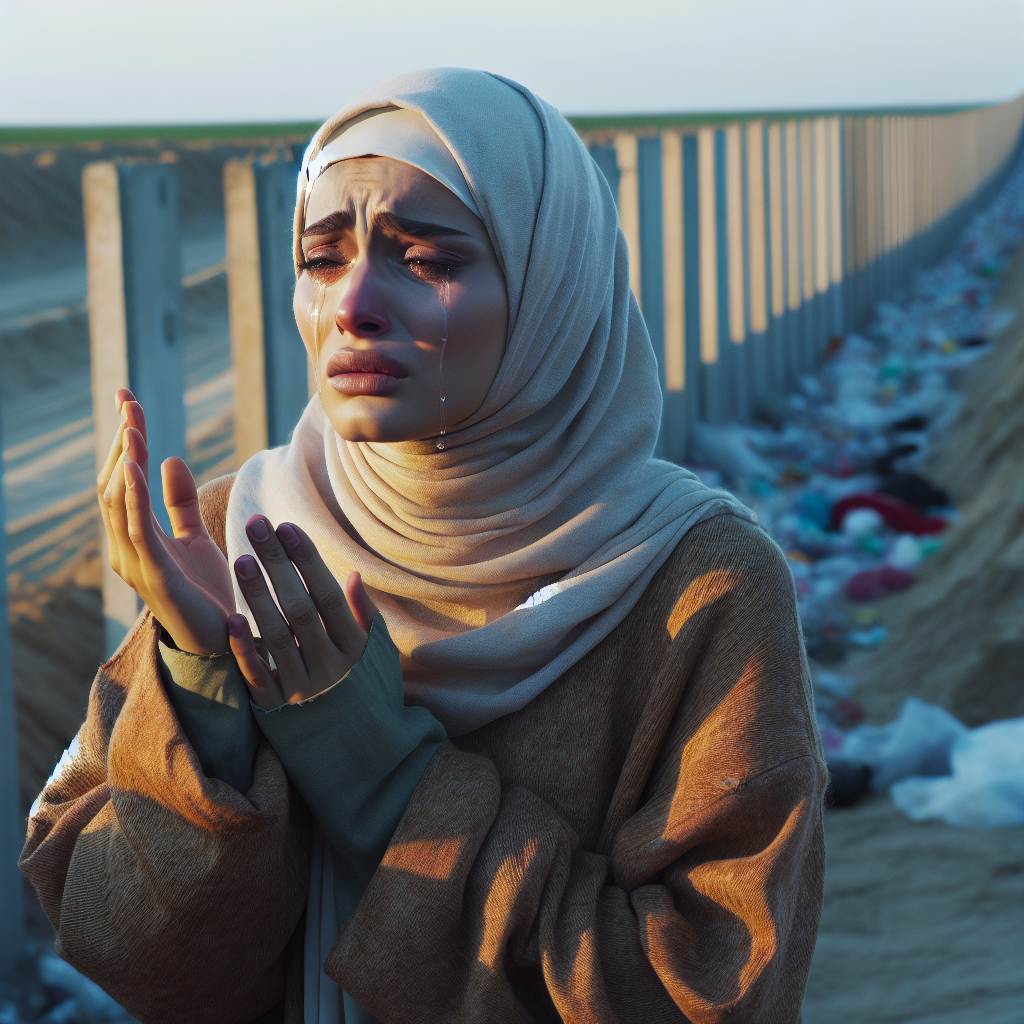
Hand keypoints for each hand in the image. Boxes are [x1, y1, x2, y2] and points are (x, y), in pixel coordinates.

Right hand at [97, 389, 234, 654]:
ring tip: (133, 427)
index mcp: (135, 536)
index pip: (124, 479)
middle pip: (114, 484)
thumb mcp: (196, 537)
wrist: (223, 640)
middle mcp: (126, 547)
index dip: (126, 440)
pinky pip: (138, 530)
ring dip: (126, 463)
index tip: (130, 401)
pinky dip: (135, 497)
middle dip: (122, 442)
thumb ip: (181, 503)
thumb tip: (169, 458)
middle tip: (129, 402)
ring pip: (119, 504)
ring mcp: (135, 562)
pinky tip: (139, 469)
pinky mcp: (153, 576)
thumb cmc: (206, 592)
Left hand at [228, 516, 378, 709]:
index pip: (328, 594)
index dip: (307, 559)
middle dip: (277, 564)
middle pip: (300, 606)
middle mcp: (330, 666)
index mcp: (355, 649)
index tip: (287, 527)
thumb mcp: (378, 658)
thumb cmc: (370, 698)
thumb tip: (354, 575)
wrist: (360, 760)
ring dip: (257, 595)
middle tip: (255, 526)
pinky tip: (231, 619)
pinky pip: (258, 677)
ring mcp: (302, 689)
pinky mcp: (277, 711)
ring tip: (241, 559)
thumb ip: (365, 618)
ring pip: (277, 635)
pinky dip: (245, 649)